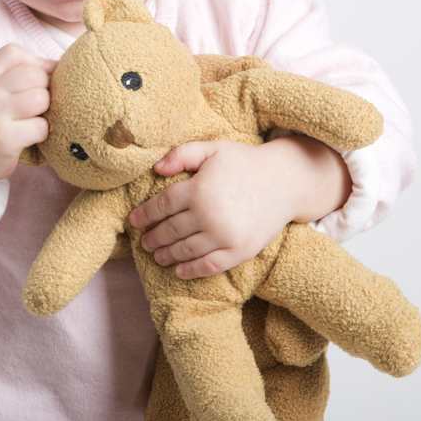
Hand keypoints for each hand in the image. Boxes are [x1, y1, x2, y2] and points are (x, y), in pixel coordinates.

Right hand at [0, 44, 54, 208]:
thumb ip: (16, 74)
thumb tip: (57, 65)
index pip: (14, 52)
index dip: (33, 63)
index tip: (33, 82)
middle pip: (33, 74)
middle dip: (44, 88)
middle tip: (36, 104)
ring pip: (40, 99)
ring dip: (45, 110)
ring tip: (33, 118)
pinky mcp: (5, 139)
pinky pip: (41, 127)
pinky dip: (42, 132)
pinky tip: (30, 136)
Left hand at [128, 135, 350, 278]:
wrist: (286, 181)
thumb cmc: (245, 162)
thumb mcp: (212, 149)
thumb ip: (182, 154)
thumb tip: (155, 168)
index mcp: (198, 189)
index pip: (162, 205)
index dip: (145, 214)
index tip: (134, 220)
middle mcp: (209, 215)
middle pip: (170, 230)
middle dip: (153, 237)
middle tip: (144, 242)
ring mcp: (225, 236)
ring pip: (186, 250)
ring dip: (167, 255)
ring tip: (157, 256)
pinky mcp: (240, 251)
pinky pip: (210, 265)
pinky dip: (192, 270)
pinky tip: (180, 271)